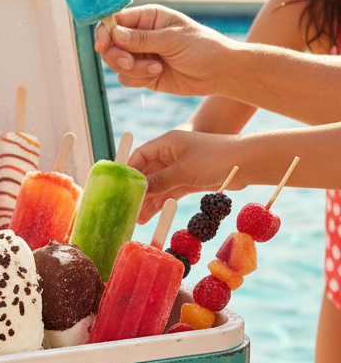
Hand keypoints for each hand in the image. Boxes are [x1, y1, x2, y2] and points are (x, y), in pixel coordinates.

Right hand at [94, 4, 231, 95]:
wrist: (219, 72)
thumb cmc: (202, 47)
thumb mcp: (172, 39)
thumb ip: (142, 38)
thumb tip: (114, 33)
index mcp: (148, 17)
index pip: (116, 20)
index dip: (105, 31)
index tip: (102, 45)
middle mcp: (140, 35)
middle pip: (110, 44)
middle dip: (117, 56)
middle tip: (129, 63)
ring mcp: (142, 55)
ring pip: (116, 64)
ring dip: (133, 70)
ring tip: (156, 69)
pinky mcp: (144, 74)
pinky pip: (127, 78)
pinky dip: (138, 79)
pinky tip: (158, 75)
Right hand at [129, 129, 246, 222]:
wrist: (246, 163)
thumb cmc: (213, 158)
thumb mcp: (183, 170)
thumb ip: (159, 181)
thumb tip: (137, 191)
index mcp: (166, 143)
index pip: (139, 156)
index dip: (127, 171)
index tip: (116, 188)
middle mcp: (171, 154)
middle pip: (147, 173)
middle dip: (137, 191)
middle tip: (125, 209)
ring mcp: (180, 168)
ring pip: (158, 186)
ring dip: (148, 201)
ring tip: (135, 219)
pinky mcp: (189, 181)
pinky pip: (170, 192)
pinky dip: (161, 203)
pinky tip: (150, 216)